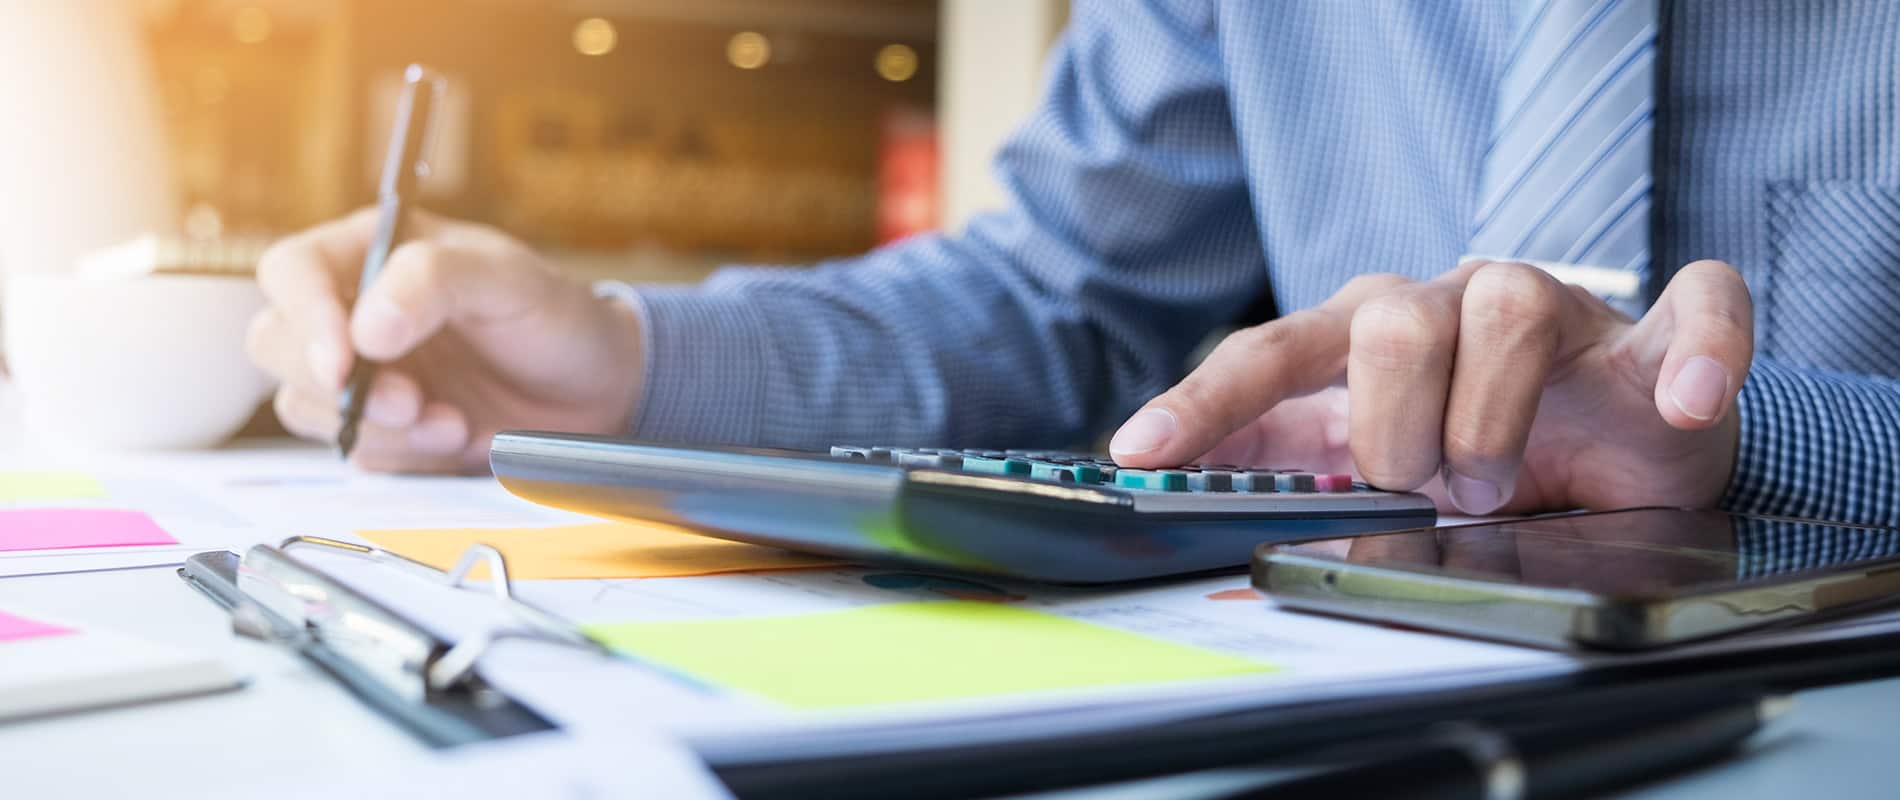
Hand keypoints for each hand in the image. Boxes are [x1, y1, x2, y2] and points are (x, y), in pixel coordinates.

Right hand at [247, 209, 643, 472]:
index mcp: (371, 252)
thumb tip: (364, 328)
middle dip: (335, 383)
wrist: (596, 389)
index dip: (304, 316)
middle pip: (274, 342)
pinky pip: (351, 448)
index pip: (291, 272)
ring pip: (304, 404)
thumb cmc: (553, 317)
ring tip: (453, 422)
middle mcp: (351, 310)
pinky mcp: (380, 427)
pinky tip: (458, 436)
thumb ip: (435, 281)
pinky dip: (398, 453)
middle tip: (409, 401)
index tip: (344, 362)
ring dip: (374, 426)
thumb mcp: (508, 279)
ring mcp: (361, 372)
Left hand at [1108, 260, 1753, 513]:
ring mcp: (1554, 307)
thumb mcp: (1380, 471)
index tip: (1138, 451)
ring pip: (1506, 305)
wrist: (1620, 455)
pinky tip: (1680, 401)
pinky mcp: (1657, 334)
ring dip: (1493, 421)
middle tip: (1425, 489)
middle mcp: (1447, 303)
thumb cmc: (1490, 455)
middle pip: (1385, 323)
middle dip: (1394, 432)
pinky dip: (1697, 355)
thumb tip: (1211, 506)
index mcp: (1367, 334)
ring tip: (1497, 483)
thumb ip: (1304, 471)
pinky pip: (1696, 306)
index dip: (1205, 401)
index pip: (1271, 353)